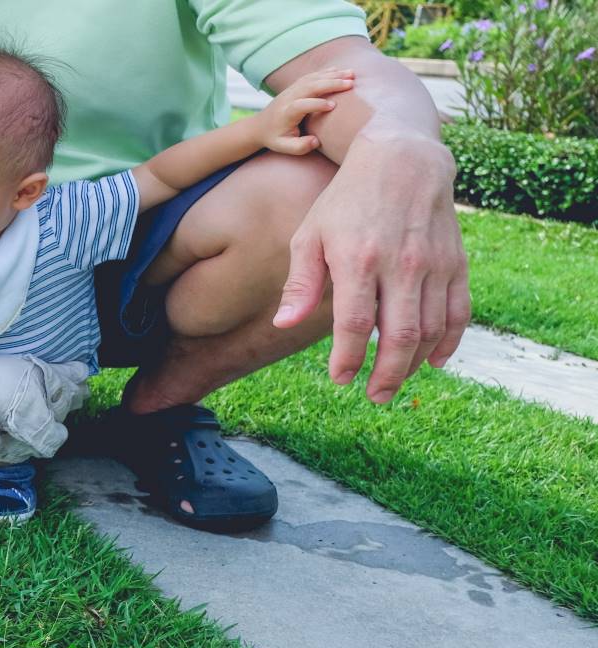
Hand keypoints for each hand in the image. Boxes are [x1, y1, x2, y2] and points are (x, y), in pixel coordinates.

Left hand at [256, 69, 354, 154]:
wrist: (259, 126)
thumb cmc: (275, 138)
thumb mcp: (283, 147)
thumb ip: (299, 147)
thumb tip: (316, 141)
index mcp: (286, 113)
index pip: (301, 105)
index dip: (316, 104)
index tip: (333, 106)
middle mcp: (288, 98)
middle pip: (310, 86)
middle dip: (330, 83)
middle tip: (350, 83)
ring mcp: (291, 90)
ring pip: (312, 78)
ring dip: (333, 75)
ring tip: (352, 74)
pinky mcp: (295, 86)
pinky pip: (311, 76)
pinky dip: (326, 72)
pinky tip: (340, 70)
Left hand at [274, 134, 470, 402]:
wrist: (401, 158)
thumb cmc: (345, 201)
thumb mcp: (310, 234)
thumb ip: (301, 283)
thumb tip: (283, 324)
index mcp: (357, 260)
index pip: (355, 325)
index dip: (348, 359)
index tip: (340, 379)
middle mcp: (400, 265)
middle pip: (399, 337)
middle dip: (386, 376)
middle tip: (373, 397)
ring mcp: (432, 265)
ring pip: (430, 331)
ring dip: (413, 366)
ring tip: (394, 383)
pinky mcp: (456, 263)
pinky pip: (458, 313)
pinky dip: (448, 342)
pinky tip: (433, 361)